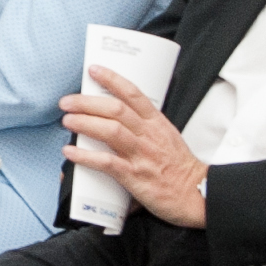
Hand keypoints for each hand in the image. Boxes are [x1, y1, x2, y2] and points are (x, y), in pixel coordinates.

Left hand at [57, 66, 208, 228]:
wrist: (198, 195)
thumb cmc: (180, 169)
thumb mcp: (166, 139)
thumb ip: (143, 129)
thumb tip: (114, 122)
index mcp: (157, 124)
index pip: (133, 94)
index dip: (111, 79)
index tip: (93, 70)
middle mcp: (148, 135)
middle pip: (115, 109)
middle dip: (87, 102)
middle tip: (67, 102)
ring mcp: (142, 155)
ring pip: (110, 130)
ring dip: (84, 122)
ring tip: (67, 120)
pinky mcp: (135, 176)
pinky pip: (106, 162)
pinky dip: (85, 156)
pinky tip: (70, 152)